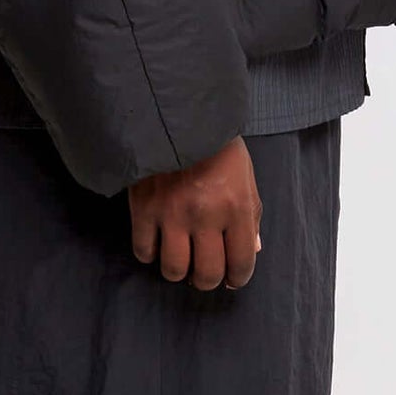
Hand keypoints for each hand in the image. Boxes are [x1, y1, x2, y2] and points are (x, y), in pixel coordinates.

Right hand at [128, 137, 261, 290]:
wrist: (176, 113)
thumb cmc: (216, 143)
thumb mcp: (244, 175)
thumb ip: (250, 214)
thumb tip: (252, 250)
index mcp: (235, 207)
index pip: (241, 262)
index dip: (238, 278)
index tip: (232, 280)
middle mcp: (205, 215)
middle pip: (206, 274)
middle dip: (207, 281)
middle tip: (203, 273)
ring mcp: (171, 214)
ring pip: (173, 270)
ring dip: (178, 271)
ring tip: (179, 259)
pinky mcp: (143, 208)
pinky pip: (143, 251)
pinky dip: (150, 254)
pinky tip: (156, 244)